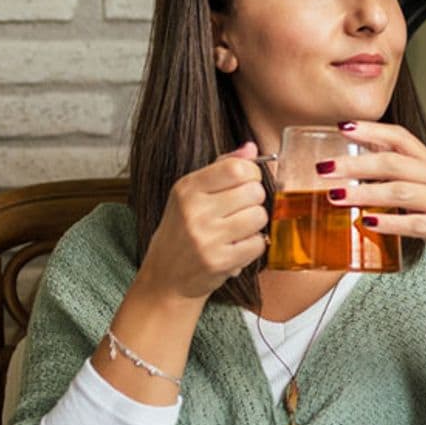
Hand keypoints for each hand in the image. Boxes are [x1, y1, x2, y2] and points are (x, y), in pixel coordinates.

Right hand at [138, 142, 269, 301]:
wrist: (166, 276)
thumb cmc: (183, 230)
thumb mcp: (192, 193)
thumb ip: (222, 167)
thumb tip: (251, 148)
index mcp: (187, 188)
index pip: (237, 168)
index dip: (252, 174)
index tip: (246, 183)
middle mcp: (194, 210)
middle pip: (254, 192)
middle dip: (254, 200)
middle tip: (240, 210)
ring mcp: (206, 237)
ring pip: (259, 217)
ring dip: (255, 224)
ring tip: (237, 230)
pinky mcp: (218, 261)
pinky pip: (258, 244)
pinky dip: (253, 246)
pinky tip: (236, 247)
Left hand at [326, 121, 425, 290]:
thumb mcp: (418, 195)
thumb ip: (393, 179)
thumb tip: (348, 165)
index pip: (401, 138)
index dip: (371, 130)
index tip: (341, 127)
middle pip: (395, 163)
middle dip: (355, 164)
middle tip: (325, 169)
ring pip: (401, 192)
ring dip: (364, 193)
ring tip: (336, 197)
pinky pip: (416, 224)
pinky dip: (390, 222)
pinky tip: (368, 222)